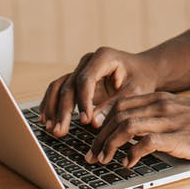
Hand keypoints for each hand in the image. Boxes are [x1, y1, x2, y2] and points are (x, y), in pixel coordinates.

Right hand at [38, 47, 157, 136]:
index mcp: (103, 57)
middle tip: (60, 131)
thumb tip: (93, 123)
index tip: (84, 121)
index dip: (82, 101)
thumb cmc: (141, 79)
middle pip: (69, 85)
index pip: (86, 80)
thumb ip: (113, 105)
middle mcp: (88, 60)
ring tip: (51, 129)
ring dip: (53, 108)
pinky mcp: (76, 79)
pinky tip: (46, 120)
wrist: (143, 70)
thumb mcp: (134, 92)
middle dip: (64, 110)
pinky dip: (52, 104)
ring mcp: (80, 68)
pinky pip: (59, 90)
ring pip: (59, 86)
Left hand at [82, 91, 189, 167]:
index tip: (93, 137)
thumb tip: (137, 133)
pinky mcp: (177, 138)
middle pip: (118, 116)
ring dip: (109, 146)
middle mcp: (161, 107)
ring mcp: (168, 121)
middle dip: (99, 136)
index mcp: (160, 99)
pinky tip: (127, 164)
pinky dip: (131, 154)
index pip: (120, 104)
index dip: (102, 121)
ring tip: (103, 160)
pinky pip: (145, 143)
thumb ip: (160, 117)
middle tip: (91, 154)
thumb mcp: (181, 112)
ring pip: (126, 127)